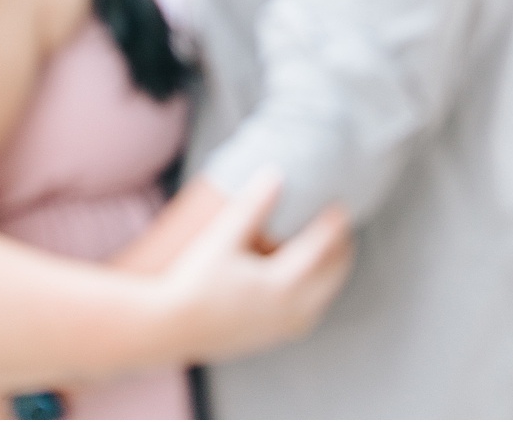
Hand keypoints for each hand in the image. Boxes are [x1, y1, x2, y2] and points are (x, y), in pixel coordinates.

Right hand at [162, 168, 351, 363]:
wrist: (168, 329)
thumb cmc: (193, 282)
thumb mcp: (222, 237)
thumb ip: (252, 206)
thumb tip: (276, 174)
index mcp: (281, 285)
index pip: (320, 250)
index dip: (333, 226)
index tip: (342, 206)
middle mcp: (287, 310)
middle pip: (330, 278)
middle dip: (341, 252)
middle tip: (343, 227)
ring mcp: (279, 329)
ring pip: (321, 300)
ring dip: (332, 276)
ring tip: (332, 253)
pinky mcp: (268, 338)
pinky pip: (306, 316)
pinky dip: (317, 295)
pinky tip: (306, 285)